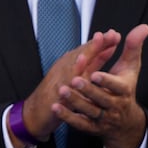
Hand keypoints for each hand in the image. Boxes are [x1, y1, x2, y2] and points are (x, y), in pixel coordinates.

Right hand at [16, 30, 122, 147]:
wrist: (34, 113)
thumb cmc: (57, 94)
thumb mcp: (78, 76)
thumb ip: (93, 64)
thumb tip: (106, 50)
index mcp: (71, 64)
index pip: (88, 50)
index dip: (100, 42)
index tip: (114, 34)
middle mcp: (64, 69)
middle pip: (80, 55)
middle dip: (93, 46)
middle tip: (105, 36)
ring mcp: (57, 81)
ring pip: (71, 68)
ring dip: (80, 58)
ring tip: (89, 53)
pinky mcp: (53, 95)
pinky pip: (62, 88)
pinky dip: (68, 82)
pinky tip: (75, 79)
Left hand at [55, 23, 147, 147]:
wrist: (125, 124)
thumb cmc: (125, 89)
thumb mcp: (130, 68)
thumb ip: (133, 48)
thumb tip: (143, 27)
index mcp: (124, 91)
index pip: (118, 86)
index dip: (107, 81)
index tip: (95, 74)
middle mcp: (115, 105)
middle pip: (102, 99)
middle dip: (88, 90)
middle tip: (74, 80)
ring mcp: (103, 118)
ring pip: (89, 111)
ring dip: (75, 102)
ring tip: (62, 90)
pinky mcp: (92, 127)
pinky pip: (80, 123)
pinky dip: (68, 116)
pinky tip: (56, 107)